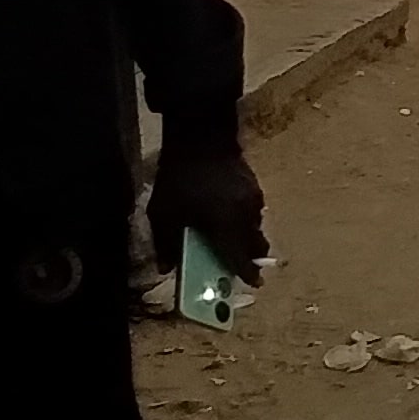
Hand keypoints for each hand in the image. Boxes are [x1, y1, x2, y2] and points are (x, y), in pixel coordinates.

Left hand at [149, 139, 270, 281]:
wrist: (201, 135)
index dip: (246, 273)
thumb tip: (166, 268)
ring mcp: (253, 198)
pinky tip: (229, 212)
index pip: (240, 257)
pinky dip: (244, 218)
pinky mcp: (254, 185)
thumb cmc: (180, 177)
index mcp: (226, 225)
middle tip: (243, 264)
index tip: (255, 284)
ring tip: (233, 238)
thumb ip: (165, 243)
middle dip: (250, 256)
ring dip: (247, 236)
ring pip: (255, 226)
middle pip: (254, 243)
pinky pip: (253, 210)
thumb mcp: (163, 212)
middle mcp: (246, 215)